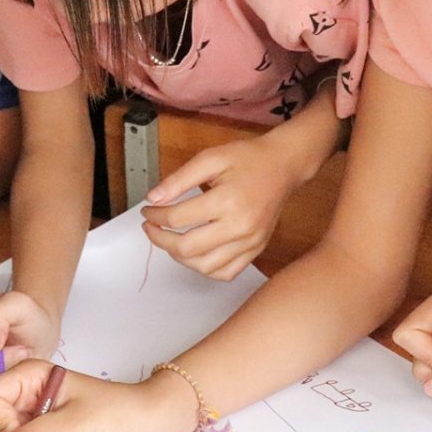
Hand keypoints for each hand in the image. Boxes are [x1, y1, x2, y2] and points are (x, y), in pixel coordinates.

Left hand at [140, 136, 308, 279]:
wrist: (283, 166)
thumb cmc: (247, 159)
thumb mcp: (210, 158)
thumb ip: (179, 179)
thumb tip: (153, 199)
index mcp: (227, 201)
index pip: (177, 218)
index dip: (155, 216)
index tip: (148, 210)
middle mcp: (240, 227)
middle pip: (187, 248)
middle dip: (160, 239)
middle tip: (151, 228)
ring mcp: (250, 243)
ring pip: (204, 267)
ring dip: (179, 257)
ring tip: (170, 241)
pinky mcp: (256, 250)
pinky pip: (226, 273)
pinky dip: (205, 269)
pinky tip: (195, 253)